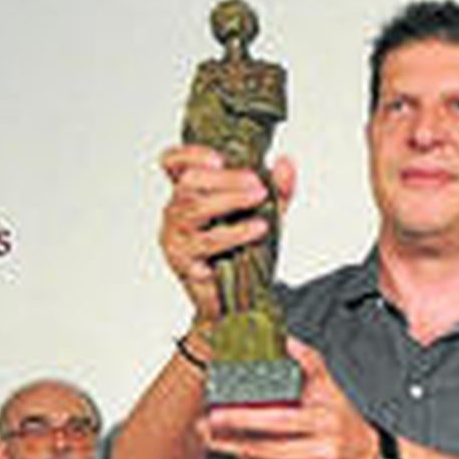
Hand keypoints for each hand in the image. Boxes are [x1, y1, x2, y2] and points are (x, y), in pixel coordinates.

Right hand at [159, 144, 295, 318]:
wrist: (236, 303)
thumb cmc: (242, 255)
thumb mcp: (266, 216)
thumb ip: (277, 190)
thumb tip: (286, 163)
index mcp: (190, 195)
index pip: (173, 164)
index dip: (189, 154)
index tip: (219, 157)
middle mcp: (177, 211)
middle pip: (189, 182)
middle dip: (225, 178)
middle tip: (256, 183)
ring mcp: (176, 235)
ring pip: (194, 208)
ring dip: (230, 199)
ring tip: (260, 198)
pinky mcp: (182, 260)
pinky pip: (206, 242)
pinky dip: (235, 233)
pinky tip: (257, 229)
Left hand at [202, 337, 380, 458]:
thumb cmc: (345, 421)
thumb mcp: (330, 388)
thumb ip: (308, 362)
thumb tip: (287, 341)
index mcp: (323, 422)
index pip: (276, 420)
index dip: (243, 419)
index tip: (218, 414)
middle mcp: (322, 451)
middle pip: (264, 449)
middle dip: (228, 441)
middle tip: (206, 430)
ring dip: (238, 455)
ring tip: (221, 441)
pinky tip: (248, 458)